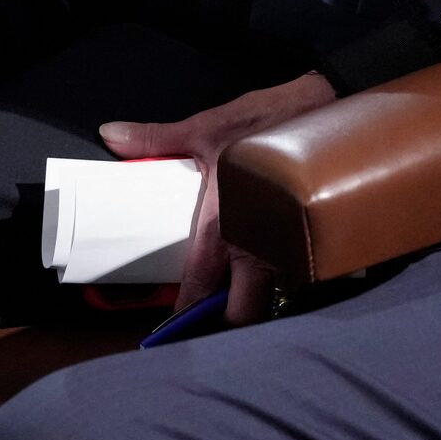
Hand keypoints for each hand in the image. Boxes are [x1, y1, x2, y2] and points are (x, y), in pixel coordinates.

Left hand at [98, 71, 336, 326]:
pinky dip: (279, 283)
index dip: (182, 318)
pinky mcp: (312, 242)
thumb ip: (158, 139)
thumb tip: (112, 135)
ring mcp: (289, 251)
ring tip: (235, 300)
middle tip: (207, 323)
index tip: (168, 333)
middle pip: (243, 315)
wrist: (328, 106)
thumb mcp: (206, 128)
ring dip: (253, 305)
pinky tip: (268, 271)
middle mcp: (258, 250)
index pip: (198, 289)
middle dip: (225, 325)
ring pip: (271, 300)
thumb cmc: (267, 120)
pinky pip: (294, 279)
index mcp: (224, 228)